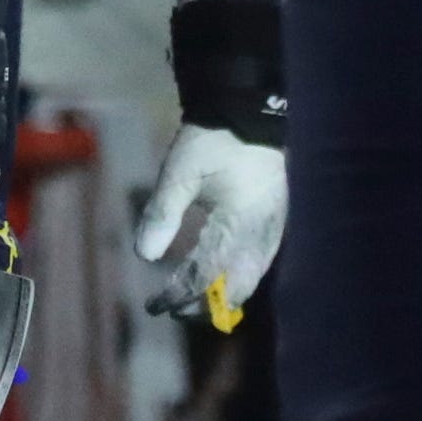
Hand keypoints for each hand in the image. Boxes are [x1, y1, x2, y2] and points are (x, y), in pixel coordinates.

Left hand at [150, 0, 287, 325]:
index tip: (155, 306)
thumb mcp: (182, 169)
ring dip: (220, 294)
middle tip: (171, 309)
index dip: (179, 295)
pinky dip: (237, 278)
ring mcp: (274, 231)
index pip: (206, 276)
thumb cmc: (216, 138)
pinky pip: (258, 264)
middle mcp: (262, 236)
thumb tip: (144, 256)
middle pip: (234, 289)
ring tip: (190, 301)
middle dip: (203, 305)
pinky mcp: (277, 223)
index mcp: (240, 224)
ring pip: (250, 280)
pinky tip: (220, 278)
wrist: (255, 111)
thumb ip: (163, 211)